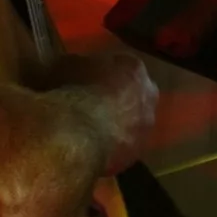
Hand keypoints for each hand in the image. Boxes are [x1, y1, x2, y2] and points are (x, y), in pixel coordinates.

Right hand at [49, 52, 157, 174]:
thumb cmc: (73, 91)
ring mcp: (146, 125)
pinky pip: (125, 145)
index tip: (92, 78)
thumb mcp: (68, 65)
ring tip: (94, 127)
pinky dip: (114, 144)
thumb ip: (80, 65)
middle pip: (136, 93)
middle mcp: (148, 94)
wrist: (77, 133)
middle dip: (121, 97)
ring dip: (120, 122)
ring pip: (134, 121)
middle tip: (97, 102)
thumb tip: (75, 68)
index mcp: (134, 68)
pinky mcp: (137, 152)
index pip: (124, 65)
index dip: (107, 72)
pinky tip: (95, 145)